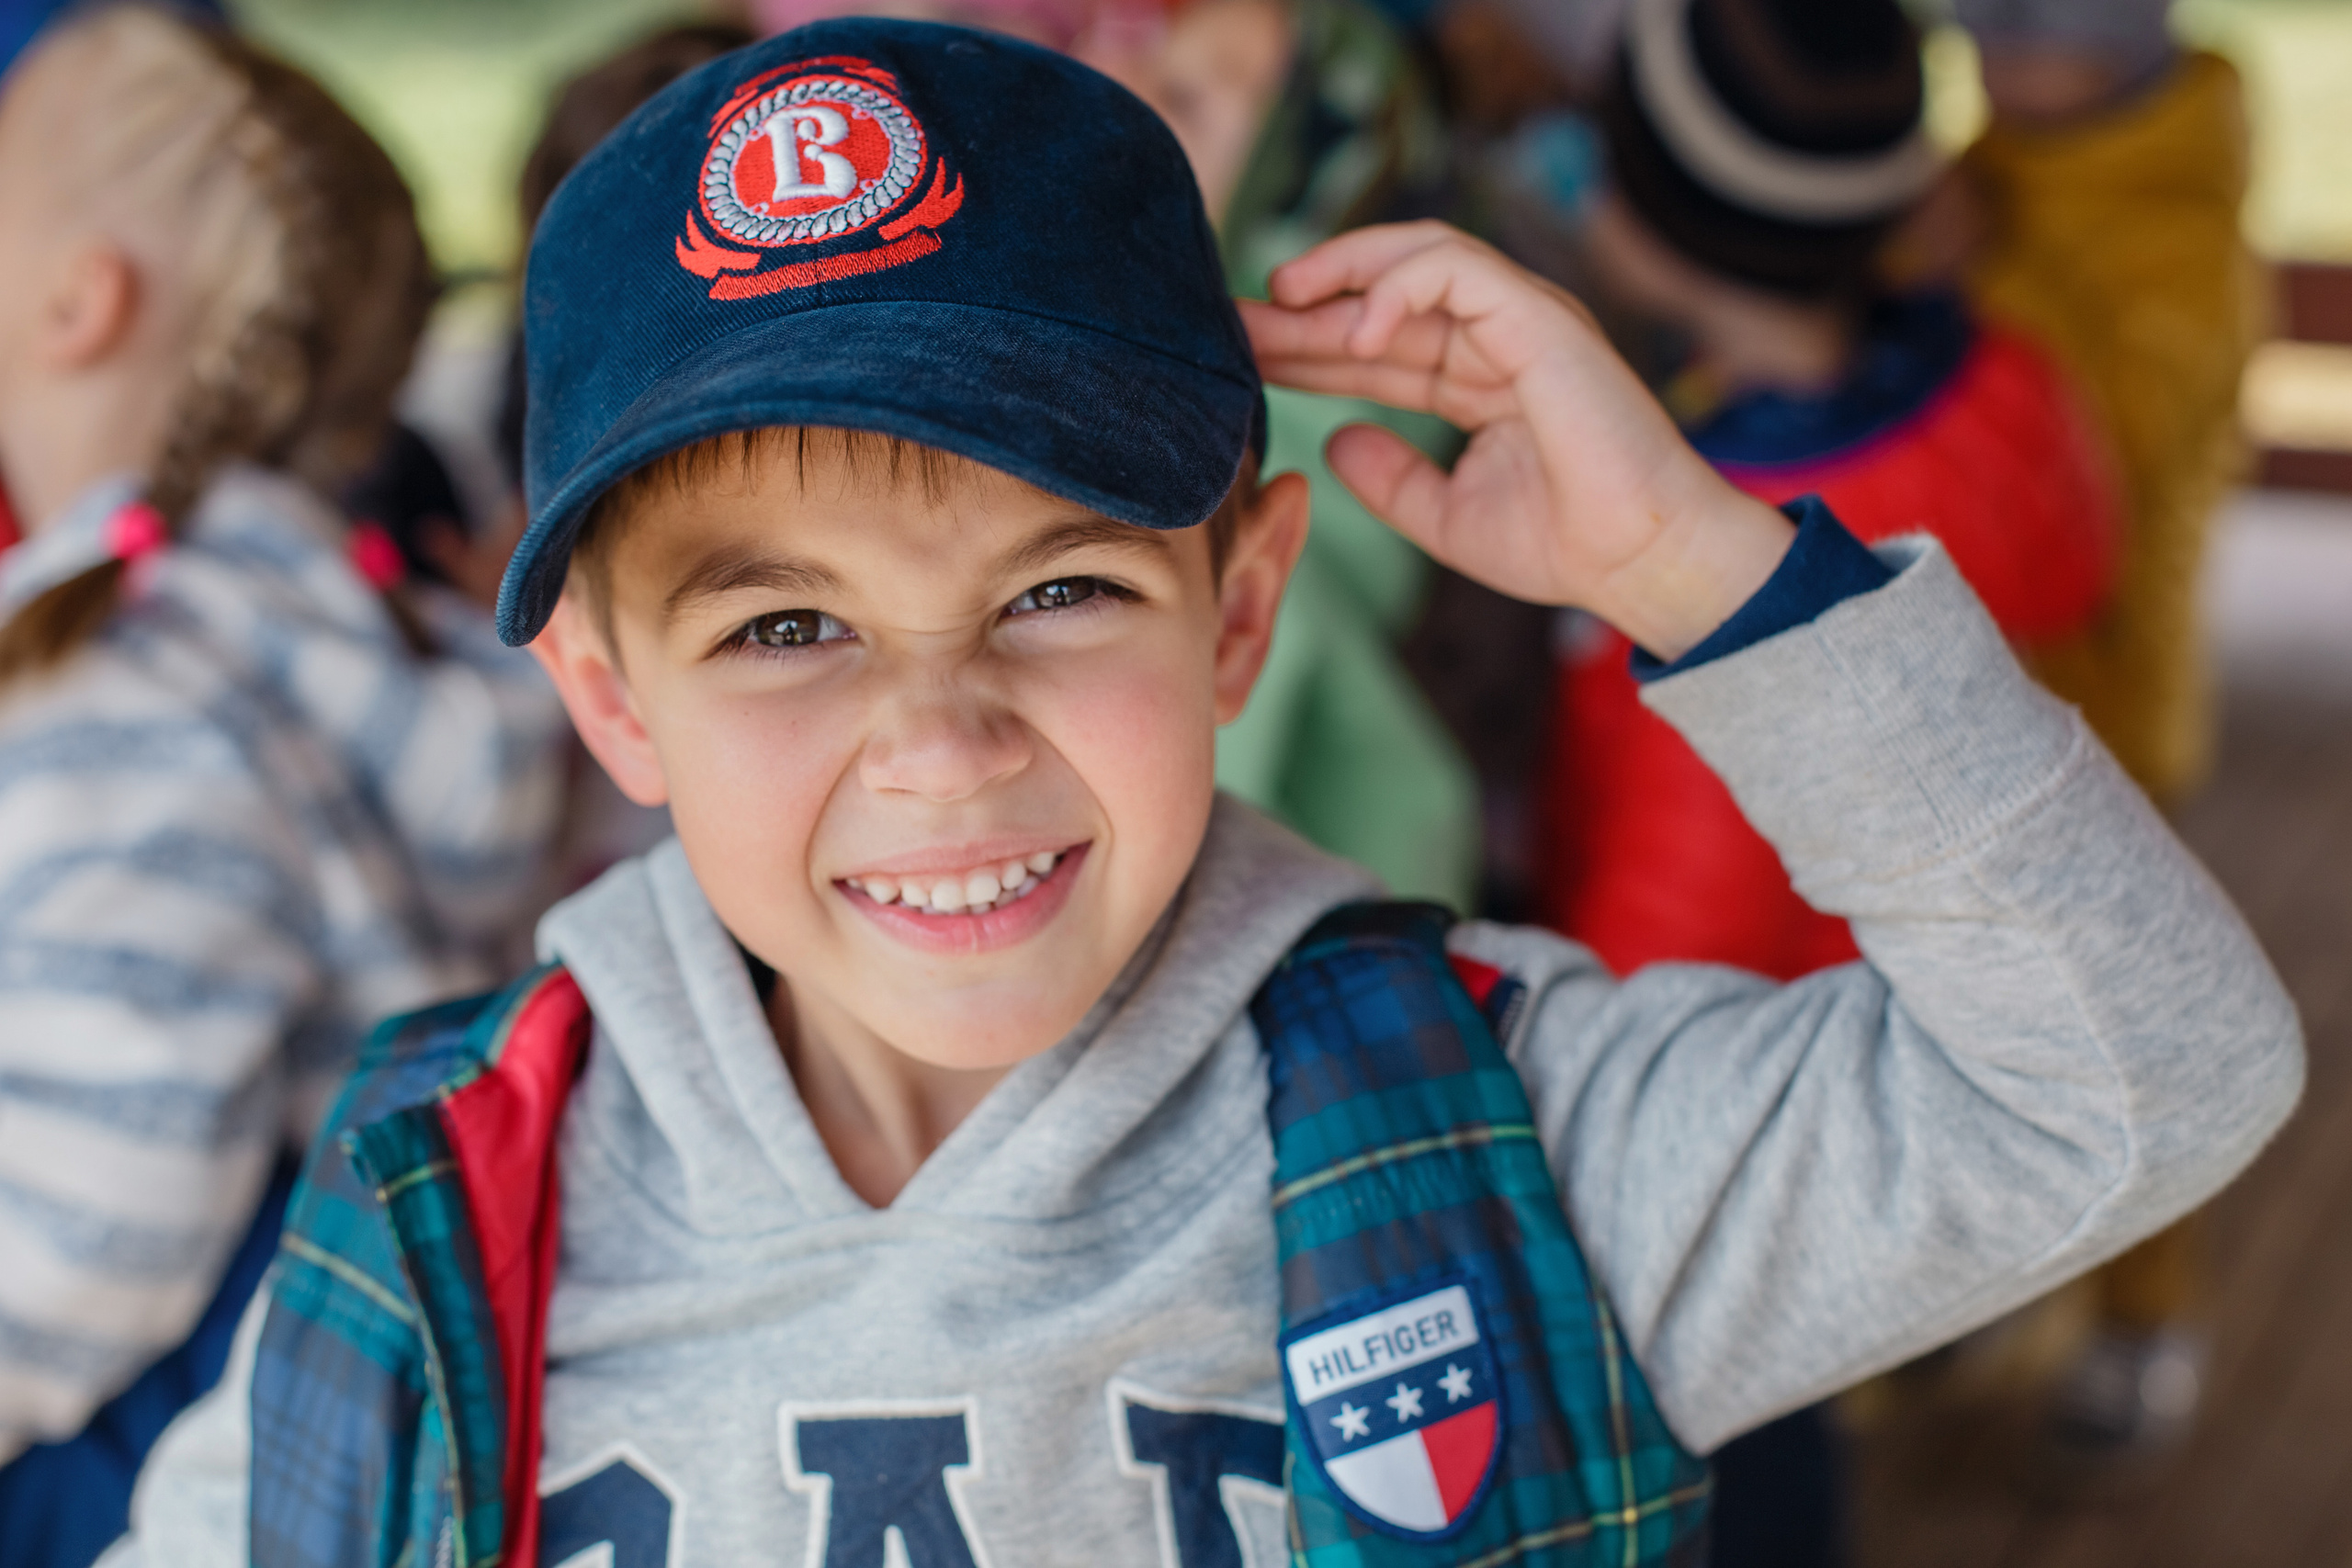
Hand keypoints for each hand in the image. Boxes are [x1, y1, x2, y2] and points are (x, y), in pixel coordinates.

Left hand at [1240, 222, 1794, 660]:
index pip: (1376, 348)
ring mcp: (1521, 320)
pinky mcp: (1539, 315)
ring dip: (1344, 269)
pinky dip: (1398, 286)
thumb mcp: (1448, 517)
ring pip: (1419, 256)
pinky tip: (1354, 330)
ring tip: (1283, 297)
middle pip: (1383, 300)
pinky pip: (1455, 269)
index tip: (1241, 356)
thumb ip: (1391, 480)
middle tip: (1231, 318)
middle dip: (1304, 307)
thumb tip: (1335, 440)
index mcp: (1479, 381)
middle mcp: (1498, 339)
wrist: (1640, 560)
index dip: (1307, 348)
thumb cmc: (1566, 545)